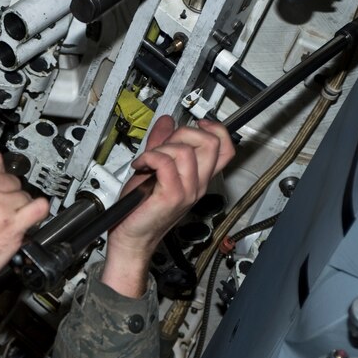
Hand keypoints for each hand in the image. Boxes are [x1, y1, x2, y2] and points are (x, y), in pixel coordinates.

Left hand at [102, 116, 234, 296]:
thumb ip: (161, 144)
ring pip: (186, 150)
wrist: (131, 236)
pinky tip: (141, 165)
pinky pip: (165, 162)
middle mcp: (198, 184)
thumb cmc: (140, 209)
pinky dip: (149, 157)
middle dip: (185, 132)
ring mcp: (187, 191)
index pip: (225, 149)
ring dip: (161, 148)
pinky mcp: (172, 195)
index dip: (216, 130)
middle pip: (212, 143)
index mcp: (198, 178)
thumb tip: (167, 121)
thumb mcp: (153, 169)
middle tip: (165, 143)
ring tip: (148, 159)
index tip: (199, 123)